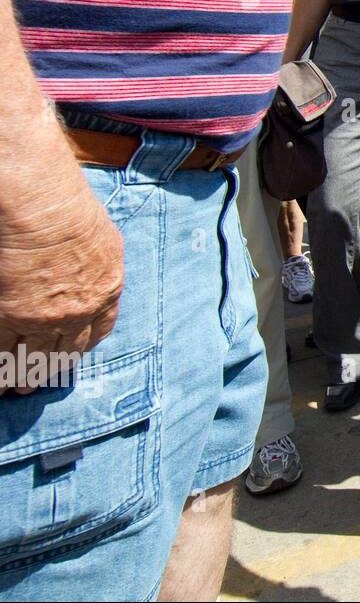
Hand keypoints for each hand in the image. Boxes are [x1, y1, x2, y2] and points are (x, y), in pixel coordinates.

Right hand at [0, 185, 122, 393]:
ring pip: (32, 356)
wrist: (44, 213)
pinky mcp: (11, 316)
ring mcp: (45, 318)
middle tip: (32, 385)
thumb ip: (99, 264)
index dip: (82, 346)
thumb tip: (94, 268)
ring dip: (20, 375)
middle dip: (47, 370)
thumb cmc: (73, 213)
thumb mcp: (105, 242)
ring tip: (10, 389)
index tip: (70, 355)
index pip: (99, 330)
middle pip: (64, 351)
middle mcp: (79, 312)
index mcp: (107, 293)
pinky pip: (3, 350)